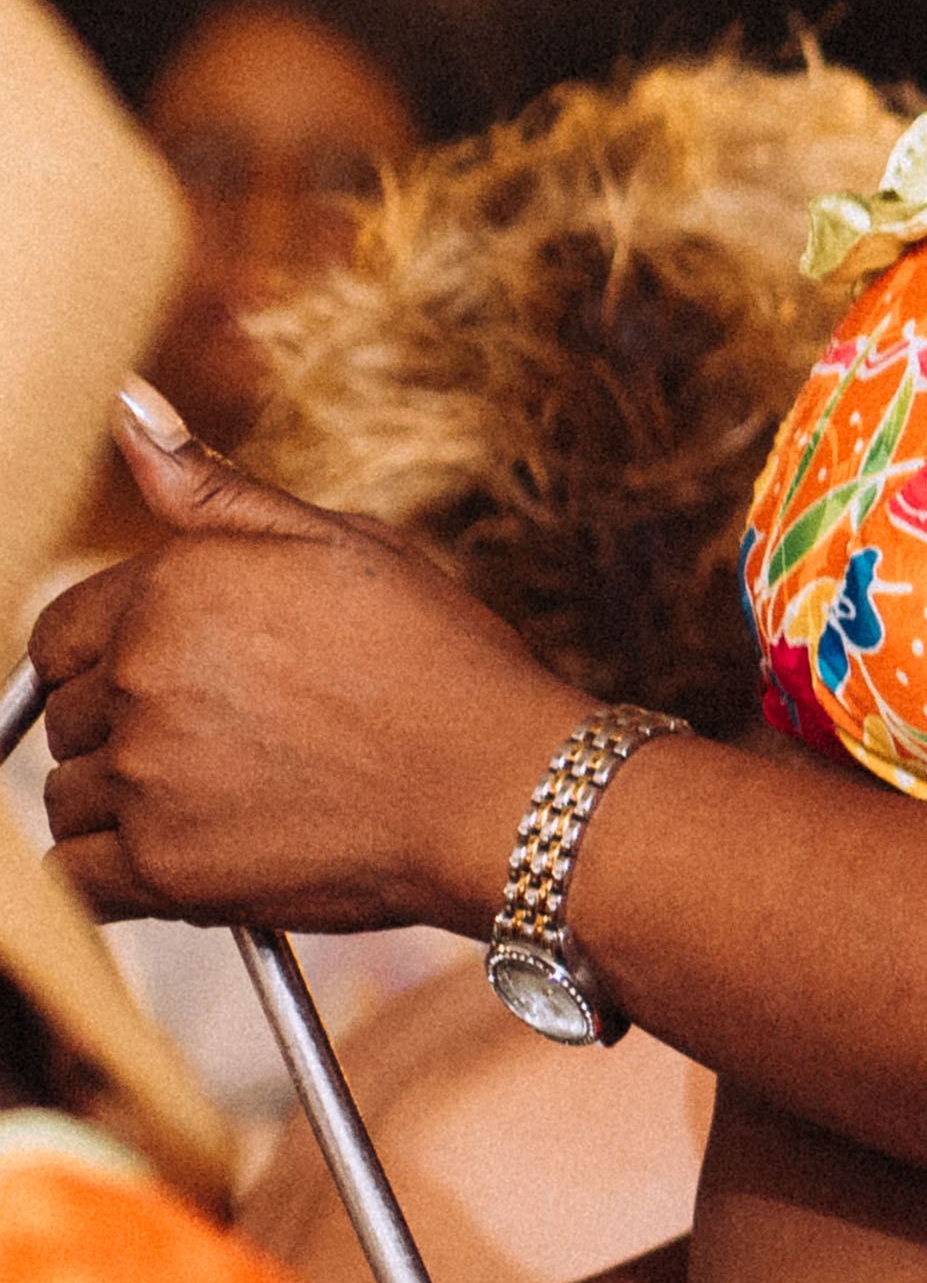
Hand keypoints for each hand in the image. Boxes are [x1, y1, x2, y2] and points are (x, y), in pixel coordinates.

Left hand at [25, 390, 591, 935]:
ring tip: (229, 795)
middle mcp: (143, 676)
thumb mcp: (343, 545)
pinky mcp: (162, 868)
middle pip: (66, 714)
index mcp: (175, 588)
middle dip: (127, 726)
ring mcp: (147, 776)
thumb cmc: (440, 662)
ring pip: (69, 794)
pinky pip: (71, 876)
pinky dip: (109, 873)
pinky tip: (185, 852)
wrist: (508, 792)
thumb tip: (126, 406)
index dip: (114, 657)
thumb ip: (216, 489)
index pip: (62, 631)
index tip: (186, 683)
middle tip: (234, 739)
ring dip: (124, 800)